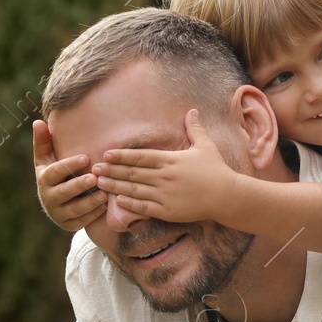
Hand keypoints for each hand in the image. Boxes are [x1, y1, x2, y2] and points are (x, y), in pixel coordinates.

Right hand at [34, 118, 103, 230]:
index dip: (68, 165)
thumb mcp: (48, 157)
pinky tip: (106, 204)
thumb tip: (37, 122)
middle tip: (94, 177)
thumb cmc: (56, 172)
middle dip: (79, 185)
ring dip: (90, 201)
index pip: (53, 172)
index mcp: (43, 178)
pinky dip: (94, 213)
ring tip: (105, 191)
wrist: (58, 200)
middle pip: (63, 192)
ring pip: (74, 209)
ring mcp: (58, 213)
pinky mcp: (69, 225)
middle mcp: (48, 197)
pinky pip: (82, 221)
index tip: (85, 157)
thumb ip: (44, 141)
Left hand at [92, 110, 237, 224]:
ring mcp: (164, 194)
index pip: (140, 156)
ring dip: (115, 185)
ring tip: (100, 182)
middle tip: (94, 168)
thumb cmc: (216, 169)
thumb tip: (192, 110)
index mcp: (170, 160)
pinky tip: (117, 200)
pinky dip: (129, 203)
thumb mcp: (205, 146)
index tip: (106, 154)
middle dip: (111, 170)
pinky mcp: (168, 210)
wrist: (227, 195)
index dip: (121, 155)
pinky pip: (144, 207)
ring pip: (133, 189)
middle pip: (132, 172)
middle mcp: (164, 177)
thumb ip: (195, 128)